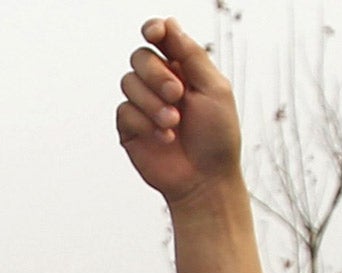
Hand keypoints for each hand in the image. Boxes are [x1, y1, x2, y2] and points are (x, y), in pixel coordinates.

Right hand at [116, 17, 242, 204]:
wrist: (205, 180)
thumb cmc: (217, 137)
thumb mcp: (214, 89)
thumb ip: (192, 55)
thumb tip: (169, 23)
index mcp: (183, 69)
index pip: (160, 38)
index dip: (153, 31)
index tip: (155, 34)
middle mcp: (160, 83)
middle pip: (140, 57)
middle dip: (157, 74)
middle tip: (178, 95)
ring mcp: (143, 105)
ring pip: (129, 83)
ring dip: (152, 103)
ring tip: (174, 124)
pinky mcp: (130, 129)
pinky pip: (124, 111)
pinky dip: (144, 123)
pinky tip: (164, 139)